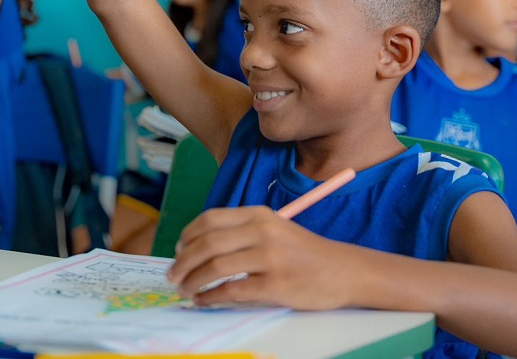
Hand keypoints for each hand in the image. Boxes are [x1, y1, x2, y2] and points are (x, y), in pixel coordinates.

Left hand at [166, 206, 354, 309]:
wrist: (344, 271)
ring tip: (184, 291)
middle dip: (182, 262)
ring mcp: (269, 258)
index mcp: (258, 214)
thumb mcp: (274, 228)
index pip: (209, 220)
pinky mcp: (275, 285)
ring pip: (215, 268)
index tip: (178, 251)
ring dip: (192, 281)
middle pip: (207, 244)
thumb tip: (196, 249)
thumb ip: (241, 232)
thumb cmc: (304, 252)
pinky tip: (204, 301)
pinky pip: (232, 292)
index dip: (187, 236)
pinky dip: (211, 298)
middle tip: (172, 276)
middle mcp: (262, 232)